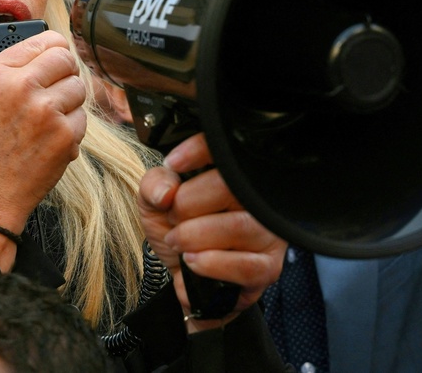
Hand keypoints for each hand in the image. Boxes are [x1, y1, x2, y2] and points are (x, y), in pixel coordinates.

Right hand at [0, 32, 86, 235]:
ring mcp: (47, 112)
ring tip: (51, 111)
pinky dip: (71, 125)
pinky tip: (52, 134)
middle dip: (63, 67)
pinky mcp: (65, 135)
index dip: (51, 45)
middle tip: (56, 80)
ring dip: (68, 97)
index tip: (52, 53)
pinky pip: (82, 116)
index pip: (42, 40)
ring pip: (78, 86)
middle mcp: (23, 88)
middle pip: (66, 58)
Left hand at [138, 133, 286, 332]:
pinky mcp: (267, 266)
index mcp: (233, 174)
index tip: (173, 163)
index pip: (227, 148)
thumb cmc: (177, 228)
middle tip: (173, 218)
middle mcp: (257, 198)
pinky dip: (211, 264)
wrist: (183, 273)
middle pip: (229, 188)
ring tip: (178, 241)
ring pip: (237, 226)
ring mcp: (267, 232)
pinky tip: (192, 261)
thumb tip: (166, 191)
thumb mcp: (155, 201)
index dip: (199, 150)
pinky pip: (245, 265)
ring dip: (195, 236)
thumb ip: (153, 185)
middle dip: (187, 205)